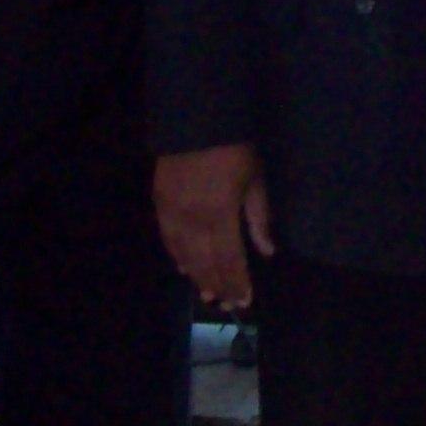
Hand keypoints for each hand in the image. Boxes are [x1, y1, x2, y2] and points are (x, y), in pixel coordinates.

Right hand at [157, 143, 274, 309]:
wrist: (194, 120)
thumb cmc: (234, 149)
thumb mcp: (255, 181)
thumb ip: (258, 219)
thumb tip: (267, 251)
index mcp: (220, 215)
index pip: (229, 260)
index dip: (236, 282)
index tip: (244, 300)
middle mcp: (193, 221)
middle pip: (205, 263)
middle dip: (217, 286)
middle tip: (225, 306)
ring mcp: (172, 214)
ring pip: (184, 256)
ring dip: (197, 277)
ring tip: (208, 295)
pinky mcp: (159, 205)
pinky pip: (168, 240)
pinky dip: (178, 258)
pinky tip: (185, 269)